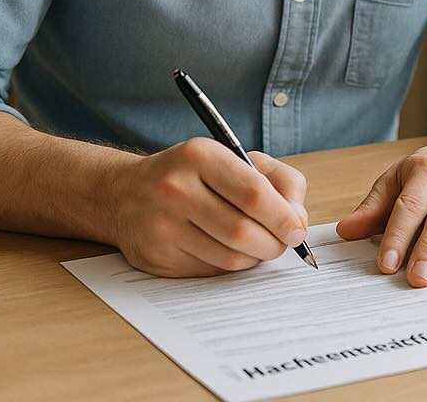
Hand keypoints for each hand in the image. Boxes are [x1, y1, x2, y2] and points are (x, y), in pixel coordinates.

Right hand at [108, 138, 308, 276]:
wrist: (127, 193)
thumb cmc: (194, 174)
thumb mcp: (236, 158)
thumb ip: (279, 181)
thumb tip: (298, 220)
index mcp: (200, 155)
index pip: (254, 194)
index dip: (284, 217)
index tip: (298, 230)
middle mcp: (175, 189)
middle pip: (243, 231)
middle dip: (274, 243)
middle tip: (284, 243)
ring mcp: (161, 225)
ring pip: (229, 257)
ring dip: (255, 257)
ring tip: (259, 244)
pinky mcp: (156, 258)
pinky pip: (210, 271)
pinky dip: (231, 266)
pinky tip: (230, 250)